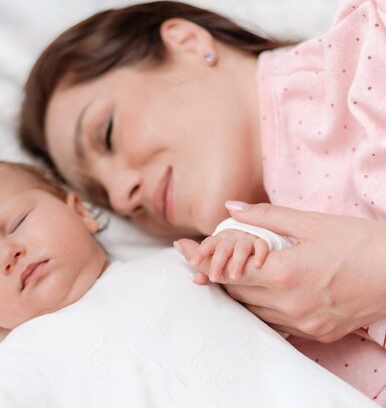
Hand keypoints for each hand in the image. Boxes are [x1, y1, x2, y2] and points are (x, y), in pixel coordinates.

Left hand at [176, 202, 385, 342]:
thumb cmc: (357, 241)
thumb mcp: (310, 223)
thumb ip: (264, 217)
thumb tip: (229, 208)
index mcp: (285, 275)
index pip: (227, 271)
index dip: (201, 258)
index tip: (183, 248)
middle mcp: (290, 304)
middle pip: (236, 291)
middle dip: (215, 273)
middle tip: (199, 257)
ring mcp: (303, 323)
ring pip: (252, 310)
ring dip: (237, 291)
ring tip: (225, 272)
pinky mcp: (316, 333)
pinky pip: (274, 323)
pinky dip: (260, 307)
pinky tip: (257, 292)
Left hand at [188, 230, 268, 282]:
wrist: (263, 233)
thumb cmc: (235, 249)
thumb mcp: (222, 256)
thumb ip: (207, 267)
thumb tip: (194, 275)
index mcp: (222, 238)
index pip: (209, 244)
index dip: (201, 253)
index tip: (193, 263)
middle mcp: (234, 236)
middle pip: (223, 247)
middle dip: (217, 263)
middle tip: (213, 278)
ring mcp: (249, 238)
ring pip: (241, 248)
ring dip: (237, 262)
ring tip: (233, 277)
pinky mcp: (264, 241)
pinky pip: (262, 245)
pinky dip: (260, 254)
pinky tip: (257, 265)